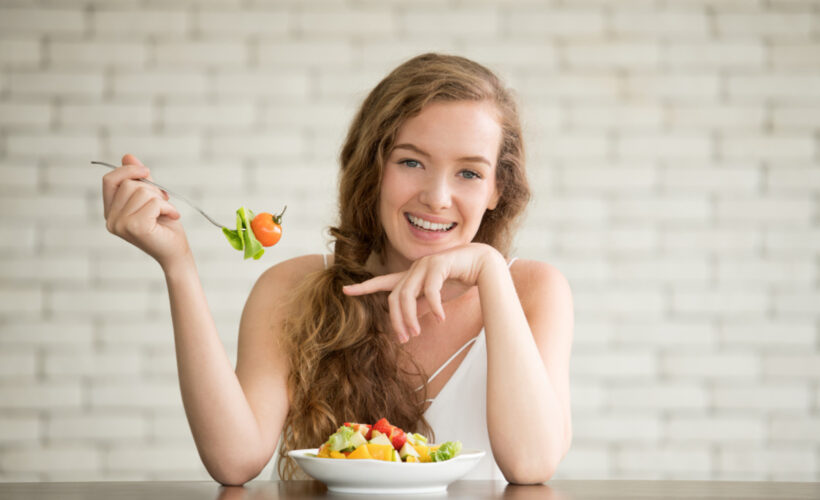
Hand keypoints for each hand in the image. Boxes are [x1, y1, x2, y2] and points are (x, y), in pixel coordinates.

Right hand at [102, 154, 189, 268]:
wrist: (176, 252)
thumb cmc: (164, 226)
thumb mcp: (151, 197)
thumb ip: (138, 179)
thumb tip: (127, 156)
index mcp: (111, 211)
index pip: (109, 180)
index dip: (127, 170)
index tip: (146, 171)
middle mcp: (111, 219)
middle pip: (129, 184)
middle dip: (152, 189)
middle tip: (163, 204)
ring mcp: (120, 224)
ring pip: (142, 192)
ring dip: (162, 199)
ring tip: (166, 213)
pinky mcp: (135, 227)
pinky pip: (153, 203)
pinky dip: (168, 207)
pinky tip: (172, 217)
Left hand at [342, 243, 501, 342]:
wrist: (483, 265)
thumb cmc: (460, 279)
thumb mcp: (437, 298)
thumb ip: (421, 307)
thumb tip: (408, 323)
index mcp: (412, 276)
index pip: (383, 282)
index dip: (364, 287)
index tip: (344, 290)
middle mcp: (414, 269)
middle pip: (394, 297)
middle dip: (396, 320)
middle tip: (404, 339)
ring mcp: (425, 265)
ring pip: (406, 295)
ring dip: (410, 317)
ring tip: (417, 333)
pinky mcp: (438, 264)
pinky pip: (430, 290)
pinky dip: (434, 307)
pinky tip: (441, 319)